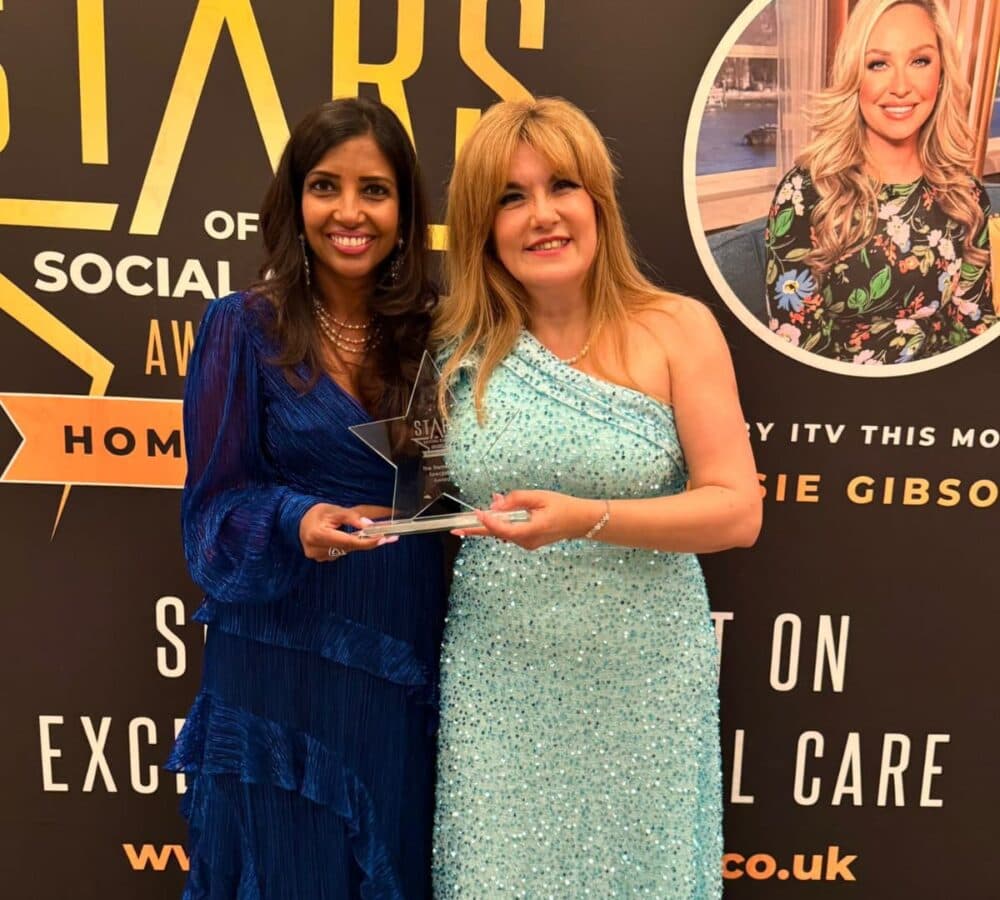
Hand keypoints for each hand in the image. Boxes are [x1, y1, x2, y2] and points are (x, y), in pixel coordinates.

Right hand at [298, 503, 396, 561]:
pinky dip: (348, 545)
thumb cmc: (317, 513)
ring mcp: (318, 557)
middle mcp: (316, 550)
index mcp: (317, 535)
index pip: (348, 541)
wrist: (299, 521)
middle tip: (390, 536)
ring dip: (359, 543)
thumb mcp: (335, 510)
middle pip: (350, 548)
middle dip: (369, 541)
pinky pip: (341, 552)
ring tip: (367, 533)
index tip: (384, 538)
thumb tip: (369, 525)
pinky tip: (348, 537)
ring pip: (347, 550)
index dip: (368, 541)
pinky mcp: (321, 559)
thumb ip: (352, 517)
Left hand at [453, 490, 604, 550]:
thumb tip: (495, 503)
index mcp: (532, 530)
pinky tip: (492, 515)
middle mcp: (527, 541)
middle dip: (477, 529)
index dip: (487, 521)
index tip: (476, 512)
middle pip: (497, 534)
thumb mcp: (540, 497)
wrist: (580, 521)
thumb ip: (516, 499)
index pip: (503, 529)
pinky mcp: (527, 542)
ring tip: (470, 519)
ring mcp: (527, 544)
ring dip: (488, 524)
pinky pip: (509, 533)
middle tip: (455, 530)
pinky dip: (499, 524)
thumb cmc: (563, 507)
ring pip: (502, 534)